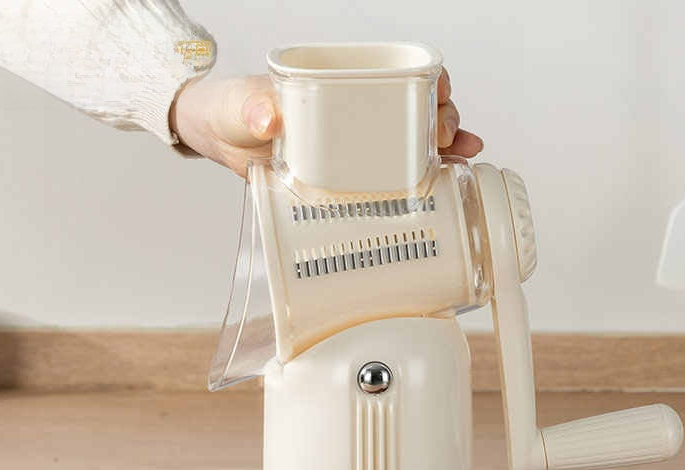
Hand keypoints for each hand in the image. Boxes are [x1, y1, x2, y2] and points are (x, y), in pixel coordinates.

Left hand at [171, 69, 482, 177]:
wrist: (221, 143)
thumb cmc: (233, 111)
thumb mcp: (241, 104)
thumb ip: (252, 105)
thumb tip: (270, 116)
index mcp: (340, 83)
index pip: (395, 72)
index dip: (425, 80)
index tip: (437, 93)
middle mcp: (357, 110)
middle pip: (415, 107)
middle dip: (442, 118)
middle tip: (444, 135)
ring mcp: (358, 143)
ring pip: (413, 141)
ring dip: (444, 148)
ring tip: (462, 157)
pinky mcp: (351, 176)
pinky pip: (392, 175)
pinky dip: (421, 178)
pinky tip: (446, 182)